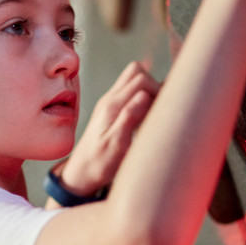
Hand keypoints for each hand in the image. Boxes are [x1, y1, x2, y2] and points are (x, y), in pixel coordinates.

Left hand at [59, 61, 159, 194]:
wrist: (81, 172)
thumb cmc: (99, 163)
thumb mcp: (116, 145)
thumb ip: (129, 118)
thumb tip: (144, 95)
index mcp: (112, 106)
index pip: (141, 80)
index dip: (158, 89)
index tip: (164, 109)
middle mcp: (110, 99)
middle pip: (136, 72)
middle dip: (154, 85)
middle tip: (160, 109)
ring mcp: (110, 103)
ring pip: (133, 80)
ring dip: (148, 90)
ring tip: (153, 114)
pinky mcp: (112, 110)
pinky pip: (130, 92)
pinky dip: (142, 98)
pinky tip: (145, 118)